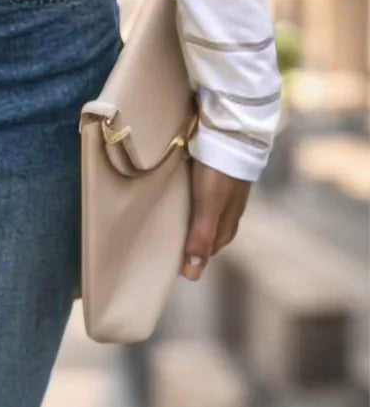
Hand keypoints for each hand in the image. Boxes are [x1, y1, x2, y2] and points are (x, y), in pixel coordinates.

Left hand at [182, 158, 250, 280]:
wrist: (232, 134)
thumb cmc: (218, 173)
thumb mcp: (208, 206)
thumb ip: (201, 235)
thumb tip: (193, 273)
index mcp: (229, 220)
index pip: (213, 245)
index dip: (198, 253)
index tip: (179, 259)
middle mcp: (230, 207)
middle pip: (212, 228)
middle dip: (196, 235)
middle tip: (173, 237)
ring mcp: (226, 188)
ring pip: (209, 208)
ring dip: (194, 214)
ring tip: (175, 214)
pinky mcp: (219, 171)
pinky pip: (205, 190)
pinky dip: (194, 195)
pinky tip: (184, 189)